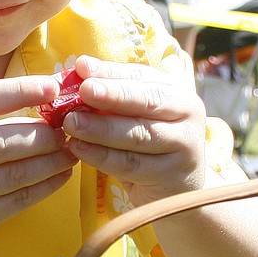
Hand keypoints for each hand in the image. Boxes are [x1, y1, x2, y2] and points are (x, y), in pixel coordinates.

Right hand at [0, 76, 76, 253]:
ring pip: (13, 176)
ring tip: (70, 151)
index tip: (51, 87)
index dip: (18, 92)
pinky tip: (60, 176)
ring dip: (49, 162)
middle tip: (65, 130)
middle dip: (40, 135)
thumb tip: (46, 100)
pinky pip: (16, 202)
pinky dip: (45, 187)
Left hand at [59, 54, 206, 204]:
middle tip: (82, 90)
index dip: (111, 72)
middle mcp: (186, 115)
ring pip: (138, 135)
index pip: (142, 77)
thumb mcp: (135, 116)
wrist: (176, 189)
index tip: (82, 67)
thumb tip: (80, 67)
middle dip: (112, 95)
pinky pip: (130, 164)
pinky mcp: (170, 176)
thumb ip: (112, 94)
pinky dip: (101, 156)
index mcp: (176, 93)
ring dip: (101, 128)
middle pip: (147, 102)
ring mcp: (183, 146)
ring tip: (71, 122)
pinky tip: (79, 148)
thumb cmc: (149, 145)